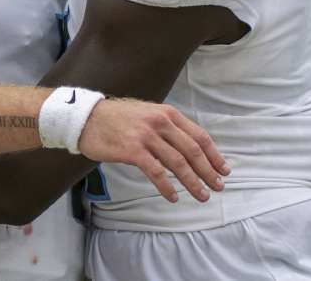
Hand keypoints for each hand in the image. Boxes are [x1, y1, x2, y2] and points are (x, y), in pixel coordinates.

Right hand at [78, 98, 228, 202]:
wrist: (87, 118)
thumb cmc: (117, 119)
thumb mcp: (147, 114)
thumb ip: (167, 128)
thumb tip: (188, 150)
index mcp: (167, 114)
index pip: (199, 136)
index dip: (214, 155)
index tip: (224, 169)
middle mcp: (160, 123)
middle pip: (193, 150)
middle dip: (208, 171)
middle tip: (218, 186)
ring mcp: (147, 136)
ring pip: (178, 163)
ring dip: (193, 182)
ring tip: (202, 195)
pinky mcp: (133, 150)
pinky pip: (156, 172)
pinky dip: (167, 187)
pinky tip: (173, 197)